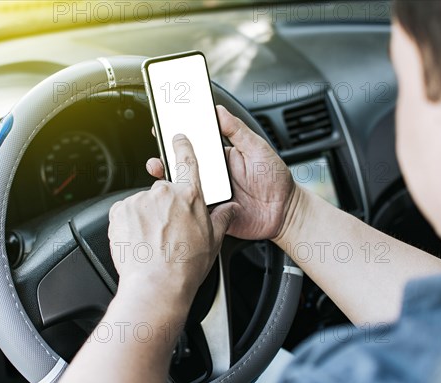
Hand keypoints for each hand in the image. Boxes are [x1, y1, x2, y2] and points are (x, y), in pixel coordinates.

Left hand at [109, 134, 236, 311]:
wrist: (156, 285)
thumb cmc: (185, 267)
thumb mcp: (213, 241)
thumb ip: (222, 218)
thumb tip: (230, 209)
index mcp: (189, 196)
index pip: (187, 161)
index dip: (182, 146)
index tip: (177, 138)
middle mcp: (163, 193)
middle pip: (162, 192)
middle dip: (163, 207)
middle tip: (166, 231)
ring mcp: (139, 201)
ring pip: (142, 204)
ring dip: (145, 217)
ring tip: (151, 241)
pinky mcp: (119, 211)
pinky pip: (124, 213)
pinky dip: (129, 224)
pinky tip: (138, 241)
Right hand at [146, 105, 296, 240]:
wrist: (284, 213)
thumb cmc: (274, 179)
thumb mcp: (257, 148)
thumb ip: (237, 131)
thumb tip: (219, 110)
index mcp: (219, 157)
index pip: (195, 144)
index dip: (178, 136)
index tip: (164, 126)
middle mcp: (210, 175)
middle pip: (182, 165)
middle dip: (165, 157)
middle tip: (156, 150)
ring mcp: (208, 194)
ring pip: (182, 186)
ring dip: (167, 178)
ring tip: (158, 169)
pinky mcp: (209, 213)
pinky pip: (190, 208)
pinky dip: (178, 203)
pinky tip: (171, 196)